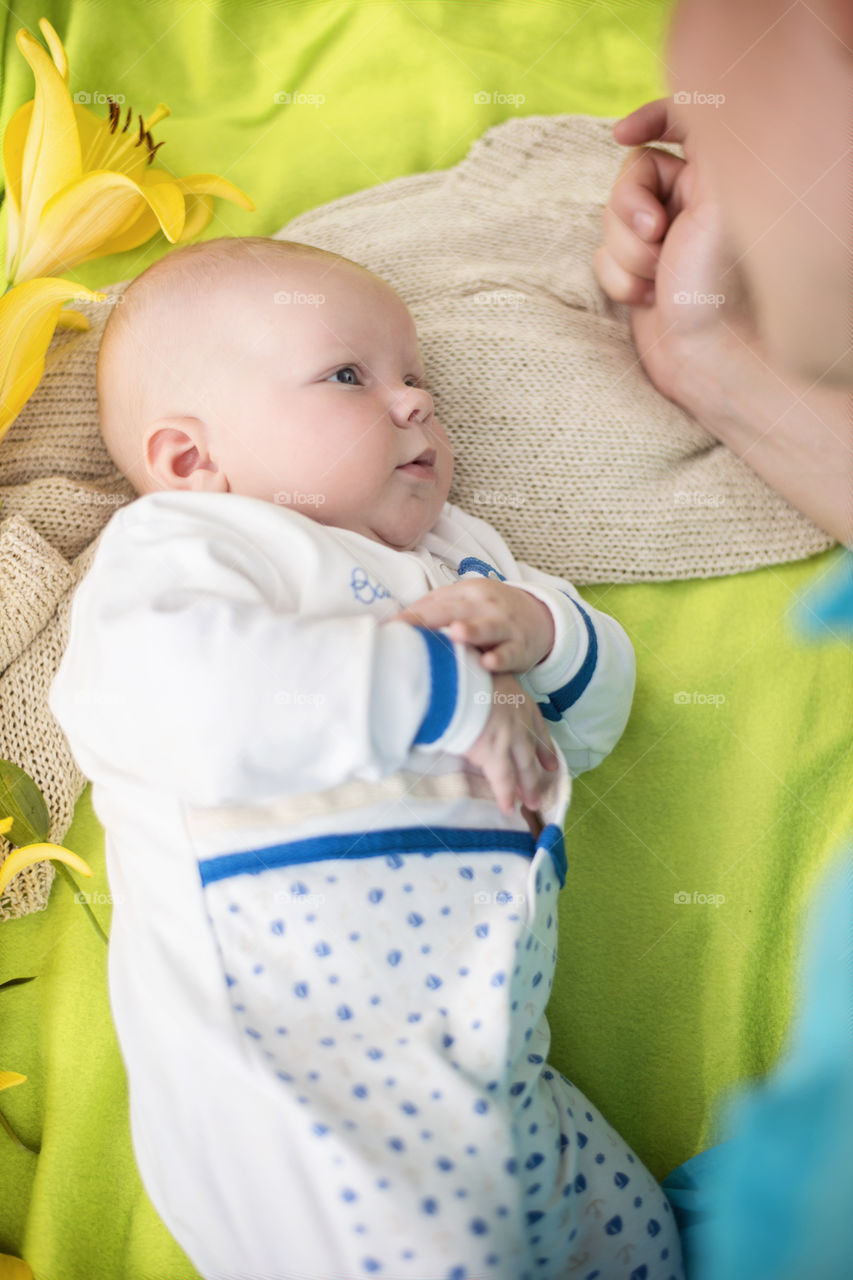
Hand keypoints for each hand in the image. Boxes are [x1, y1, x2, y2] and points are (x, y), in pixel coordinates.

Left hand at [391, 580, 554, 673]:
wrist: (538, 616)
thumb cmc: (489, 613)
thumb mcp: (465, 603)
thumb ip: (434, 611)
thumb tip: (394, 625)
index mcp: (466, 592)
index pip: (433, 604)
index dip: (412, 617)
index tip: (390, 629)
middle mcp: (484, 604)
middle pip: (454, 611)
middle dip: (431, 620)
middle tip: (408, 631)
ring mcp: (504, 624)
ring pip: (486, 627)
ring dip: (471, 631)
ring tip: (455, 634)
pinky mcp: (521, 645)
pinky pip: (509, 652)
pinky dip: (500, 657)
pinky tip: (487, 662)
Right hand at [463, 674, 558, 815]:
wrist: (458, 678)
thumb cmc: (464, 672)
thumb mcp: (486, 679)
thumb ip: (487, 695)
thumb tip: (476, 703)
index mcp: (520, 701)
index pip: (538, 729)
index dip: (545, 748)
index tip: (551, 765)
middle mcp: (520, 721)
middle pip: (531, 754)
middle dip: (535, 776)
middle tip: (539, 794)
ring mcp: (510, 738)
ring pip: (522, 769)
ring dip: (527, 789)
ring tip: (532, 805)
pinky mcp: (494, 753)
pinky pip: (502, 780)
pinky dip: (505, 795)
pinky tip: (508, 808)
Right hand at [593, 96, 751, 402]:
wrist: (706, 357)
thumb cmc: (717, 286)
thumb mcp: (716, 200)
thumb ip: (700, 147)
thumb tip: (674, 113)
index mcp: (717, 178)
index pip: (680, 123)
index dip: (649, 118)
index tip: (621, 135)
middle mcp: (690, 204)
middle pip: (630, 175)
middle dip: (629, 209)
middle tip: (656, 237)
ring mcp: (662, 239)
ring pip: (610, 220)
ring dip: (625, 254)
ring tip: (655, 281)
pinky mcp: (639, 271)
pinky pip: (602, 257)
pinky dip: (617, 280)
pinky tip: (645, 301)